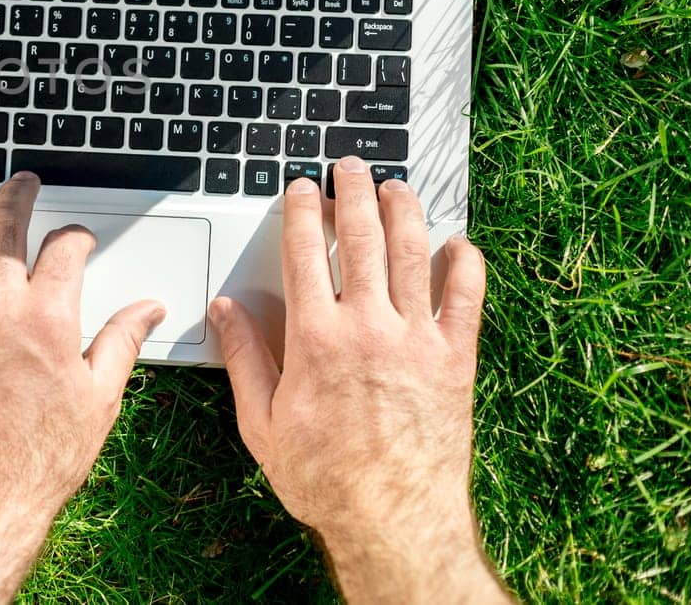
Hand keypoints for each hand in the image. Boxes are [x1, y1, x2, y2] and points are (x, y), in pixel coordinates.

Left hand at [0, 173, 163, 603]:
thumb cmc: (40, 457)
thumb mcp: (100, 398)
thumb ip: (123, 341)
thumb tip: (148, 309)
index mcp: (47, 316)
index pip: (64, 249)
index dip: (76, 236)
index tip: (79, 239)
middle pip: (3, 227)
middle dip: (16, 196)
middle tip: (22, 182)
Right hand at [209, 157, 511, 603]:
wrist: (393, 522)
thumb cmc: (325, 479)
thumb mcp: (261, 423)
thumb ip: (243, 359)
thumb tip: (224, 311)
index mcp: (314, 338)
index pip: (303, 252)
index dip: (301, 211)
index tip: (302, 187)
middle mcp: (367, 327)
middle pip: (360, 237)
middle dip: (353, 192)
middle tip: (350, 167)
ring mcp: (416, 339)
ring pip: (412, 253)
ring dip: (403, 210)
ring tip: (395, 186)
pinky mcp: (455, 359)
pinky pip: (465, 298)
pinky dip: (464, 265)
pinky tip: (458, 244)